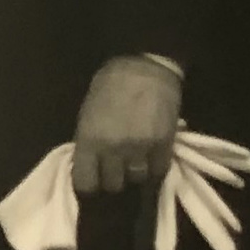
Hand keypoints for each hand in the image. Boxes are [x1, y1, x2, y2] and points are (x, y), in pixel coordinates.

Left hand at [73, 56, 182, 195]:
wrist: (146, 65)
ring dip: (135, 171)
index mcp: (90, 139)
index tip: (93, 178)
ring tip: (136, 158)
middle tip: (116, 166)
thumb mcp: (88, 112)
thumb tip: (90, 162)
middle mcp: (114, 149)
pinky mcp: (164, 145)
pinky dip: (155, 167)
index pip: (85, 183)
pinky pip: (159, 170)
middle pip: (113, 184)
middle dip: (114, 177)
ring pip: (137, 178)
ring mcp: (141, 148)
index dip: (89, 183)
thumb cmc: (111, 84)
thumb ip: (89, 140)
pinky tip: (152, 156)